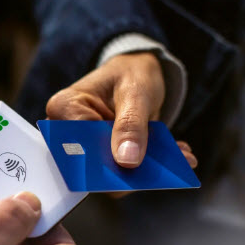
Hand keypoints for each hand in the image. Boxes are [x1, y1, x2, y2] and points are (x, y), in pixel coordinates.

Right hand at [46, 52, 196, 168]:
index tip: (133, 167)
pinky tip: (177, 155)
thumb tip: (127, 160)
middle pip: (91, 163)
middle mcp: (68, 130)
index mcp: (64, 109)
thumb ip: (130, 124)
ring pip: (110, 172)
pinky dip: (151, 165)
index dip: (102, 161)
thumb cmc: (131, 73)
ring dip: (145, 169)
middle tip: (162, 168)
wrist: (138, 73)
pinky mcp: (104, 155)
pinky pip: (124, 171)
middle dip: (128, 169)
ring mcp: (86, 145)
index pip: (77, 145)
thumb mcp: (135, 92)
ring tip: (179, 157)